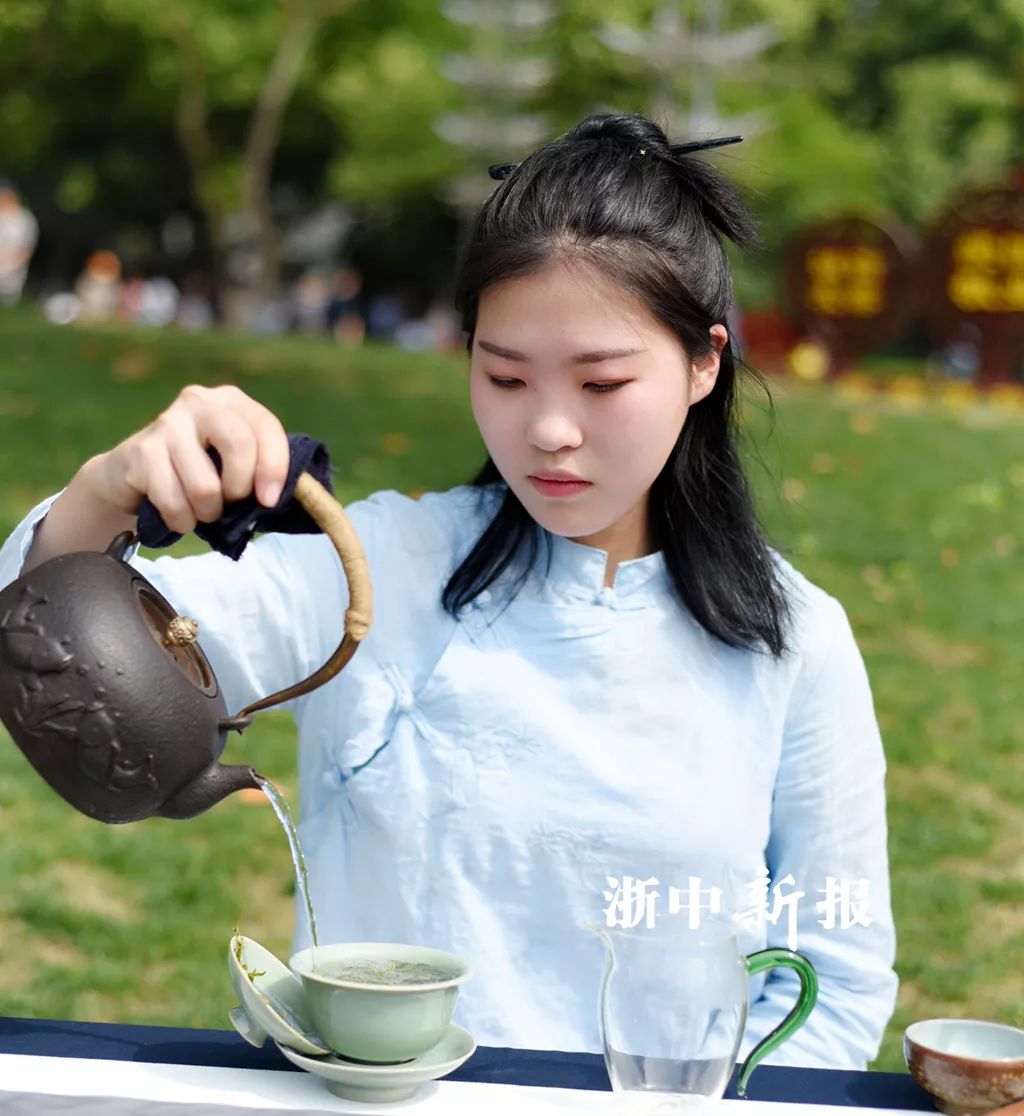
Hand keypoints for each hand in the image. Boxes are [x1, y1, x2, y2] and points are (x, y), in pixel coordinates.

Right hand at [90, 384, 289, 534]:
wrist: (132, 476)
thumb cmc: (198, 472)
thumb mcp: (234, 463)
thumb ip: (262, 469)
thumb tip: (291, 493)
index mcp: (231, 401)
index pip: (266, 427)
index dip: (275, 467)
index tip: (269, 500)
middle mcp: (198, 402)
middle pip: (239, 444)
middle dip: (239, 488)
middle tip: (230, 503)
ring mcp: (166, 424)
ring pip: (206, 487)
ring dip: (208, 513)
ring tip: (201, 509)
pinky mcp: (141, 451)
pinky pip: (174, 503)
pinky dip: (182, 521)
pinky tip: (178, 514)